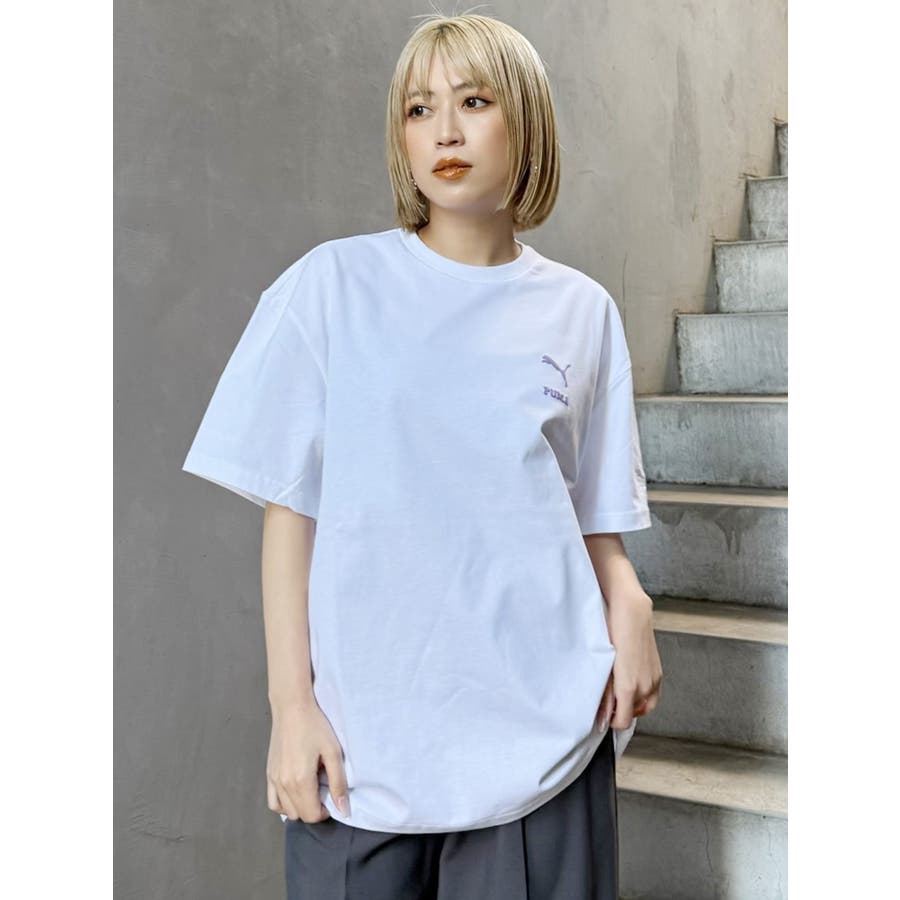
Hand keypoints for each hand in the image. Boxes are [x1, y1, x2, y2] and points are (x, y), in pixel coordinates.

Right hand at [266, 698, 349, 822]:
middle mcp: (283, 784)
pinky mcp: (269, 773)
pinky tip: (296, 793)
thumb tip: (343, 810)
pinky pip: (273, 802)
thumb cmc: (315, 726)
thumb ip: (338, 783)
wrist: (292, 708)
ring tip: (311, 792)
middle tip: (324, 792)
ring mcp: (273, 780)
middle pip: (299, 815)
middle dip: (314, 811)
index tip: (332, 798)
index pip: (312, 815)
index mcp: (300, 780)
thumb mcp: (333, 752)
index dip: (325, 812)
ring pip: (286, 812)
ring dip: (300, 808)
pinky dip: (284, 804)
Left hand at [600, 591, 662, 728]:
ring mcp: (654, 680)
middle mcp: (645, 687)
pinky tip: (632, 685)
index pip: (622, 722)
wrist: (631, 613)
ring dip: (632, 704)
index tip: (603, 714)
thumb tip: (602, 717)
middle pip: (633, 715)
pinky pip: (653, 695)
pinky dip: (642, 696)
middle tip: (608, 699)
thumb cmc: (613, 634)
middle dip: (620, 711)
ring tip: (619, 692)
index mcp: (629, 687)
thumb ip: (605, 695)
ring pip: (644, 706)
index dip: (611, 721)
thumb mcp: (603, 667)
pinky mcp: (659, 672)